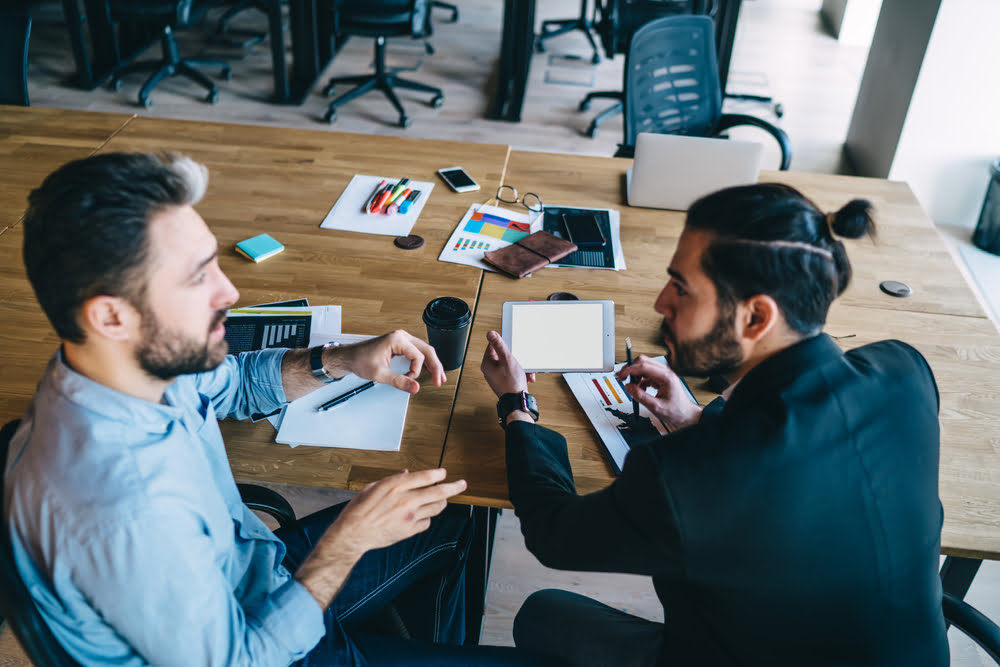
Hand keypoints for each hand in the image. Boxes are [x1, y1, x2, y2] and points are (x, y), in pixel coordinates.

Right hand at [295, 469, 466, 608]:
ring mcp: (410, 516)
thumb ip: (393, 479)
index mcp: (396, 485)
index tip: (444, 473)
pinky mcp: (410, 530)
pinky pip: (427, 522)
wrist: (353, 533)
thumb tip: (407, 473)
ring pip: (437, 507)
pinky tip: (422, 515)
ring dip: (441, 502)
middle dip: (454, 487)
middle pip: (439, 492)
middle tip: (462, 484)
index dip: (439, 474)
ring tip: (442, 499)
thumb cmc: (359, 509)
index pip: (427, 477)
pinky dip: (427, 517)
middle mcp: (407, 499)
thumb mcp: (373, 487)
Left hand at [333, 329, 445, 393]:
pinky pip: (417, 352)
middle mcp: (401, 336)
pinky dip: (423, 362)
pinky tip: (428, 370)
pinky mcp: (400, 345)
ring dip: (431, 364)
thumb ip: (398, 382)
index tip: (407, 380)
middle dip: (435, 366)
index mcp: (397, 339)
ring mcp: (401, 339)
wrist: (350, 357)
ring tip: (439, 376)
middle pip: (427, 350)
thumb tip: (415, 388)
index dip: (415, 371)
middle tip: (440, 380)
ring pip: (424, 350)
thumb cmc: (360, 360)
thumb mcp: (379, 374)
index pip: (418, 356)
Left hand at [480, 330, 534, 396]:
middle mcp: (489, 370)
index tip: (511, 348)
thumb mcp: (507, 360)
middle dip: (515, 359)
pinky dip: (519, 373)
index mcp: (487, 364)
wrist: (517, 402)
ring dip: (519, 367)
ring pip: (509, 364)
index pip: (492, 346)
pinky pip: (512, 373)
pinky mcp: (504, 381)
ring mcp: (497, 376)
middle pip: (503, 356)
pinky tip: (525, 377)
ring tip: (524, 372)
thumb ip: (499, 346)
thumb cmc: (511, 384)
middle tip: (519, 363)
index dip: (503, 345)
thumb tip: (490, 334)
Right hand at [616, 354, 702, 430]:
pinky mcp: (661, 379)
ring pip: (644, 367)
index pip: (644, 366)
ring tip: (631, 386)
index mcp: (666, 377)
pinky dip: (640, 380)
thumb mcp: (656, 407)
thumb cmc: (677, 412)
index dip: (629, 370)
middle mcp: (665, 372)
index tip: (621, 376)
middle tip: (622, 378)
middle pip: (643, 362)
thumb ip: (640, 396)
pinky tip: (639, 390)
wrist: (687, 415)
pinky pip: (647, 375)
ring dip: (635, 375)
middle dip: (630, 369)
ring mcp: (663, 375)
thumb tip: (628, 387)